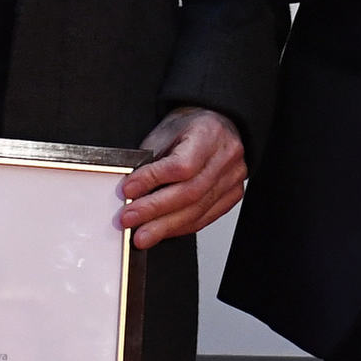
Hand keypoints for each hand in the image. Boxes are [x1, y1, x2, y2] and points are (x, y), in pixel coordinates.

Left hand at [118, 107, 244, 247]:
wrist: (216, 125)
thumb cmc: (190, 127)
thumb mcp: (165, 132)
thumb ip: (149, 160)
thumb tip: (130, 191)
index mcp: (209, 134)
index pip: (182, 165)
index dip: (153, 181)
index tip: (128, 191)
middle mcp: (226, 157)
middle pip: (190, 193)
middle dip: (155, 210)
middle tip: (129, 219)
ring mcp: (232, 179)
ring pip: (197, 210)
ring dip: (165, 226)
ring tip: (142, 235)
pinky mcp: (232, 196)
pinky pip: (205, 218)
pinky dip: (180, 228)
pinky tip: (162, 232)